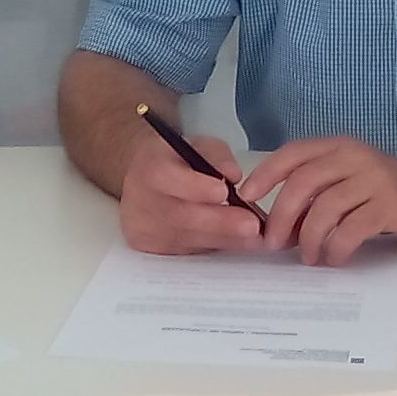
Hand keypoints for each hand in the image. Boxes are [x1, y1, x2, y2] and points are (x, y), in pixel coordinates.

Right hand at [117, 125, 272, 255]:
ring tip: (255, 237)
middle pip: (180, 216)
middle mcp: (141, 199)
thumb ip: (217, 155)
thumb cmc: (175, 161)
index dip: (196, 187)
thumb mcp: (197, 145)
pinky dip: (215, 246)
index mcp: (149, 166)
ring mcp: (144, 227)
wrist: (144, 180)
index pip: (167, 178)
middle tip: (251, 225)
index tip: (223, 192)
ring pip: (187, 238)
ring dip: (224, 239)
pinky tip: (238, 242)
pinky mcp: (152, 248)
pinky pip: (188, 250)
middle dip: (219, 222)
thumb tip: (232, 174)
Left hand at [245, 136, 396, 265]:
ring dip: (309, 239)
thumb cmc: (389, 194)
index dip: (266, 174)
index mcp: (340, 147)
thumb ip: (318, 192)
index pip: (293, 154)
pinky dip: (336, 248)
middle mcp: (355, 157)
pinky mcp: (392, 205)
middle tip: (273, 243)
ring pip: (325, 208)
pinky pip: (351, 229)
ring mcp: (375, 180)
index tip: (247, 198)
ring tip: (309, 257)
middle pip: (303, 183)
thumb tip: (277, 222)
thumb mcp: (350, 181)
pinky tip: (335, 259)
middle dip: (281, 216)